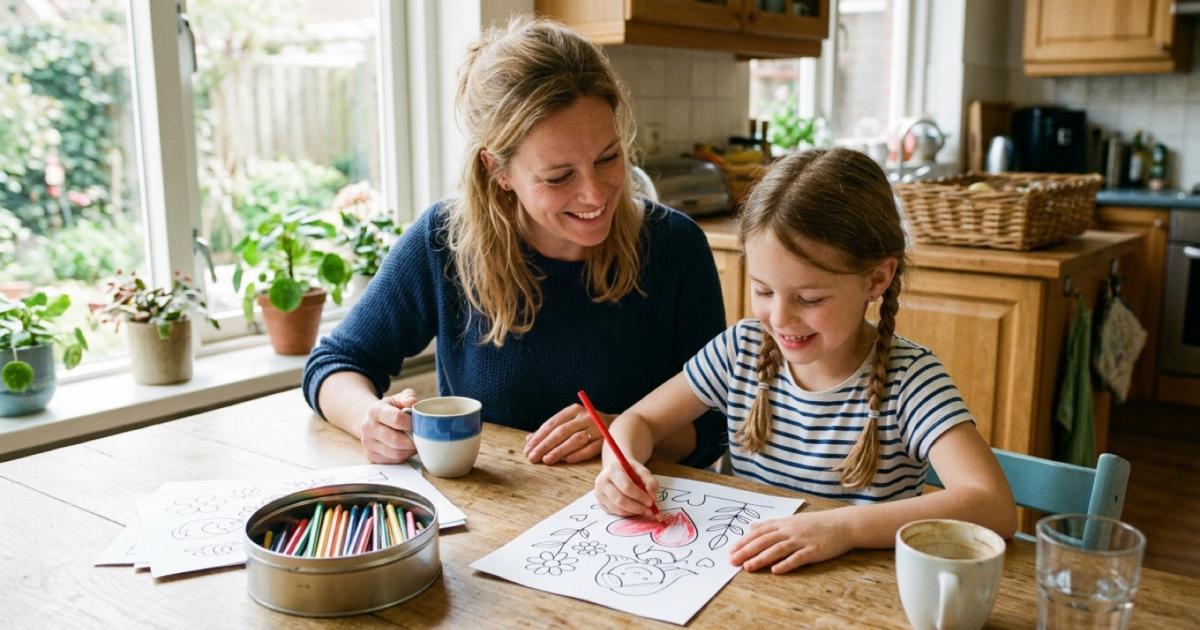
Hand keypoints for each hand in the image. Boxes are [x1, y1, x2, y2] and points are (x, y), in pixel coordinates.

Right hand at [358, 388, 418, 463]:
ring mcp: (368, 443)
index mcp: (375, 411)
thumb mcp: (398, 399)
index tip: (419, 423)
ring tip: (416, 443)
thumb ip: (407, 397)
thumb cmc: (389, 409)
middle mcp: (368, 428)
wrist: (370, 420)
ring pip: (396, 453)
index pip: (397, 419)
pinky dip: (404, 456)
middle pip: (396, 440)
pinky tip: (407, 448)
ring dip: (410, 450)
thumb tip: (413, 402)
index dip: (412, 423)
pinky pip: (393, 461)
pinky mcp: (371, 456)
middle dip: (413, 440)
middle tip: (422, 437)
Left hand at [524, 403, 609, 464]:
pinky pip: (590, 448)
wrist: (616, 425)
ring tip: (546, 460)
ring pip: (574, 439)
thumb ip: (549, 431)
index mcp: (573, 410)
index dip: (538, 437)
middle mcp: (585, 416)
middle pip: (561, 432)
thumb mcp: (569, 423)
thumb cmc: (586, 426)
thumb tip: (528, 439)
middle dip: (544, 445)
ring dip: (559, 450)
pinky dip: (578, 454)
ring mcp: (596, 427)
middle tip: (532, 457)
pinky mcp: (605, 439)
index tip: (527, 449)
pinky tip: (567, 460)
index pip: (552, 424)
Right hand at [594, 458, 659, 517]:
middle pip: (620, 500)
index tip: (651, 502)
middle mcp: (602, 481)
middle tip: (649, 511)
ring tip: (644, 510)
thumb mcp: (642, 470)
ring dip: (633, 512)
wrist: (616, 471)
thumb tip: (652, 497)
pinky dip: (627, 513)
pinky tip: (634, 509)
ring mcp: (599, 493)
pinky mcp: (600, 503)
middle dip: (637, 507)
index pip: (626, 486)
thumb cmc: (630, 471)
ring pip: (617, 509)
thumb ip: (650, 482)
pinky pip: (615, 513)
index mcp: (612, 470)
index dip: (640, 496)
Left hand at [727, 511, 852, 573]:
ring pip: (777, 549)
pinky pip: (798, 558)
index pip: (759, 532)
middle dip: (746, 551)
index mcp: (784, 523)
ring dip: (761, 558)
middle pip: (764, 541)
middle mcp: (790, 531)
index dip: (744, 542)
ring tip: (748, 567)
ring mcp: (802, 540)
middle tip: (732, 561)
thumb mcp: (792, 520)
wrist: (842, 524)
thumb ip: (771, 525)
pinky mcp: (814, 550)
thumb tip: (752, 527)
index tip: (731, 551)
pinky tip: (776, 571)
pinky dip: (786, 564)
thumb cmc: (816, 523)